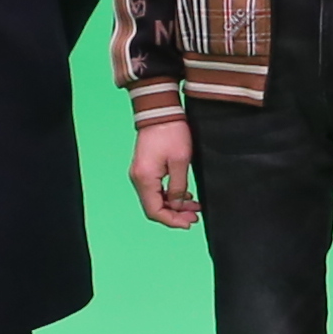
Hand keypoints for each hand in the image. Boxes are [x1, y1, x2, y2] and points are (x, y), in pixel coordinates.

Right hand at [130, 115, 201, 229]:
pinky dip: (169, 195)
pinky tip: (184, 196)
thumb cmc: (171, 132)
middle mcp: (138, 179)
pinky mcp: (145, 169)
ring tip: (193, 208)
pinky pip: (155, 189)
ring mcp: (140, 174)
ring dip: (174, 206)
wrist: (160, 111)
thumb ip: (178, 187)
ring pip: (156, 199)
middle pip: (154, 207)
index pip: (155, 211)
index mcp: (145, 178)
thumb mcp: (181, 162)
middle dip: (175, 215)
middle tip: (194, 217)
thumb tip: (176, 206)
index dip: (172, 220)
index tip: (188, 223)